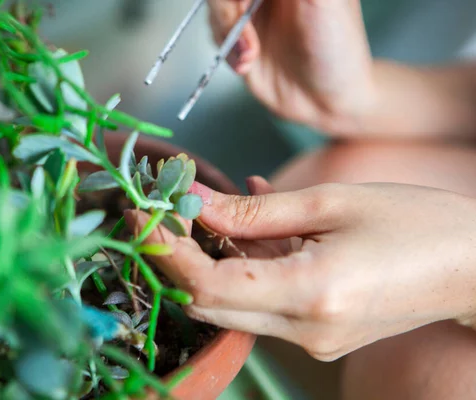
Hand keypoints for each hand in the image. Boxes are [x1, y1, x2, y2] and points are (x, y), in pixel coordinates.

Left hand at [126, 177, 475, 359]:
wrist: (473, 267)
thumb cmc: (416, 223)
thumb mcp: (331, 201)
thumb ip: (255, 212)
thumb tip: (196, 205)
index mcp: (311, 293)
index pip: (207, 285)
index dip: (165, 251)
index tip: (141, 215)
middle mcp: (304, 329)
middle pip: (208, 304)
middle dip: (174, 260)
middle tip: (159, 213)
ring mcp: (309, 339)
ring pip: (229, 307)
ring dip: (205, 265)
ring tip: (197, 216)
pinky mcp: (314, 334)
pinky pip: (258, 304)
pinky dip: (239, 271)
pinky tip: (244, 232)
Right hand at [208, 0, 375, 132]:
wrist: (327, 101)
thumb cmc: (337, 48)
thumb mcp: (323, 1)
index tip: (246, 4)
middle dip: (231, 6)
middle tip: (245, 27)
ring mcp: (252, 11)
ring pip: (216, 4)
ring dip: (228, 30)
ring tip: (251, 54)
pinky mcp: (239, 38)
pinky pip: (215, 31)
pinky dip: (227, 49)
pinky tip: (247, 64)